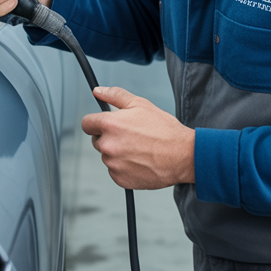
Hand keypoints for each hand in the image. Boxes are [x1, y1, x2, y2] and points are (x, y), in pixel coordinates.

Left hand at [81, 86, 195, 189]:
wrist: (183, 156)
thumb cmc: (164, 130)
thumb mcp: (140, 104)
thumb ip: (115, 95)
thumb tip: (98, 91)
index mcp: (109, 125)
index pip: (86, 124)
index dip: (95, 122)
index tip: (104, 124)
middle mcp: (107, 145)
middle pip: (97, 140)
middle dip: (109, 137)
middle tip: (131, 136)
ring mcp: (113, 164)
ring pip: (107, 156)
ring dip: (117, 153)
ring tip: (139, 149)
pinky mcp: (120, 179)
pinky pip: (115, 171)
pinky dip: (123, 167)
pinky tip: (140, 161)